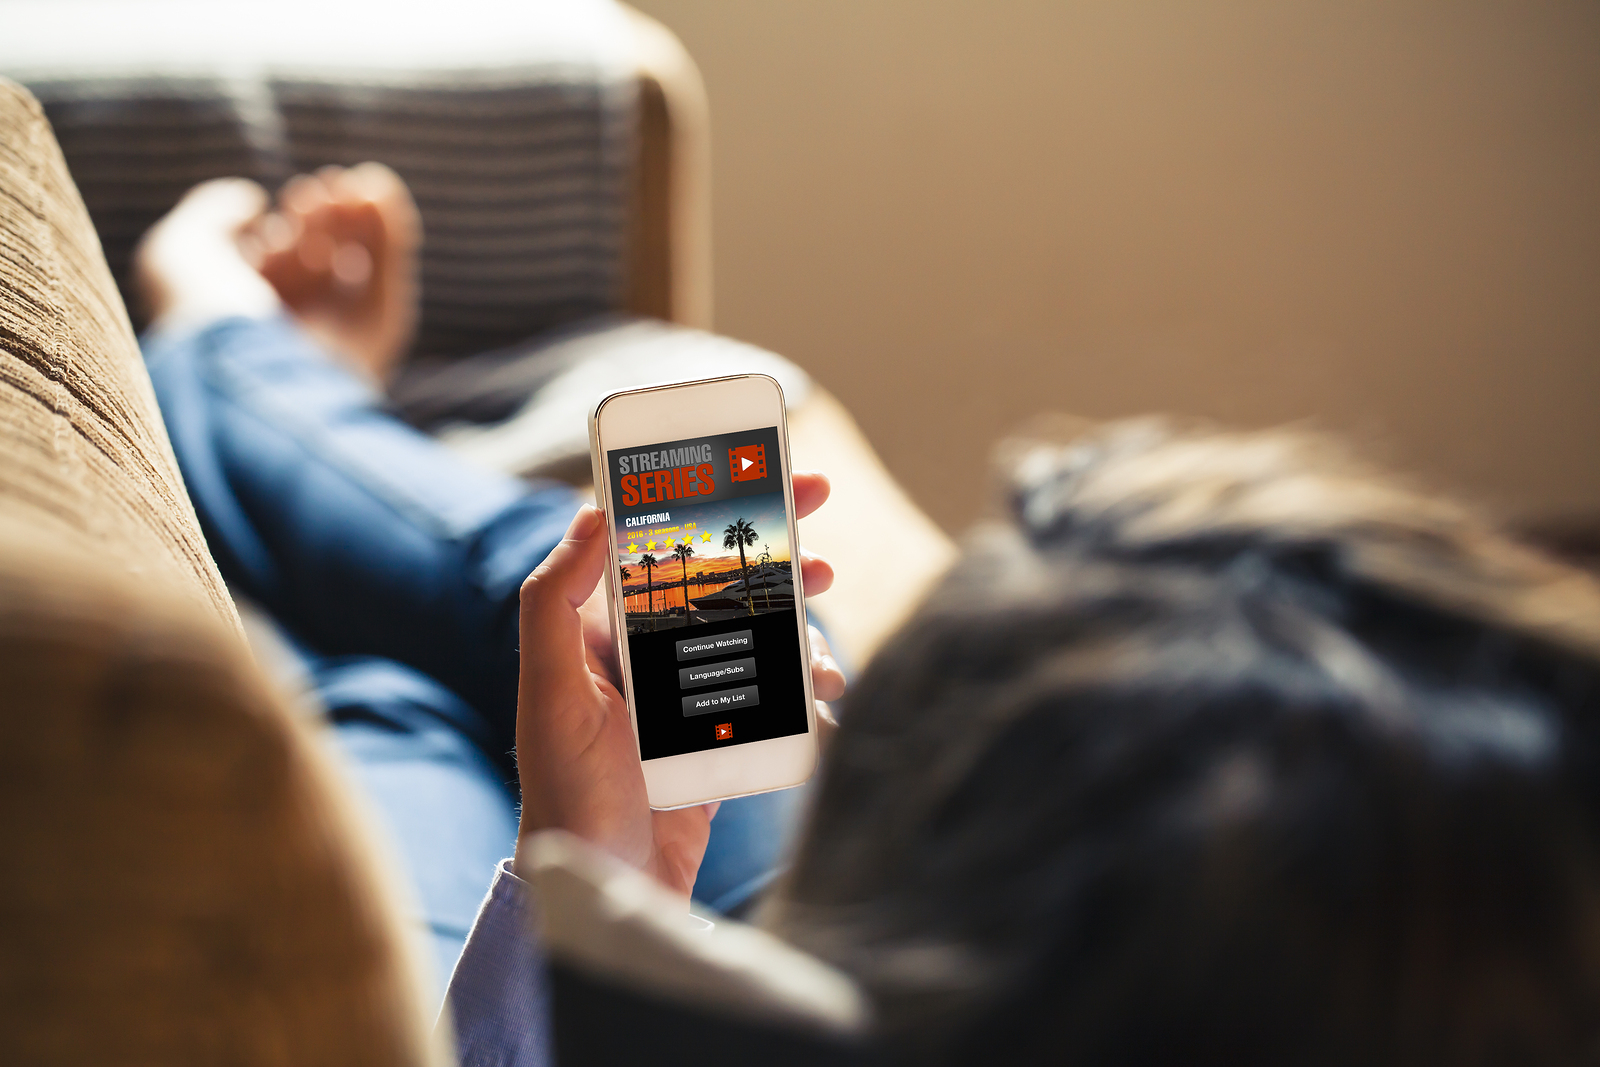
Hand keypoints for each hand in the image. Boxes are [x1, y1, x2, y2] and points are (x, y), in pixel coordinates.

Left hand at [514, 472, 844, 895]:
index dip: (702, 497)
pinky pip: (774, 690)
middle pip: (719, 575)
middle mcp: (647, 652)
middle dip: (769, 541)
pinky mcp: (723, 734)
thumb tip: (591, 513)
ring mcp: (690, 693)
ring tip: (826, 619)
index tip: (748, 466)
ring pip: (757, 628)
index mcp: (602, 629)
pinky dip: (804, 682)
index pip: (655, 541)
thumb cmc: (565, 792)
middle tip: (815, 515)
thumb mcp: (547, 691)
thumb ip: (553, 601)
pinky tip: (824, 690)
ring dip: (797, 614)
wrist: (605, 888)